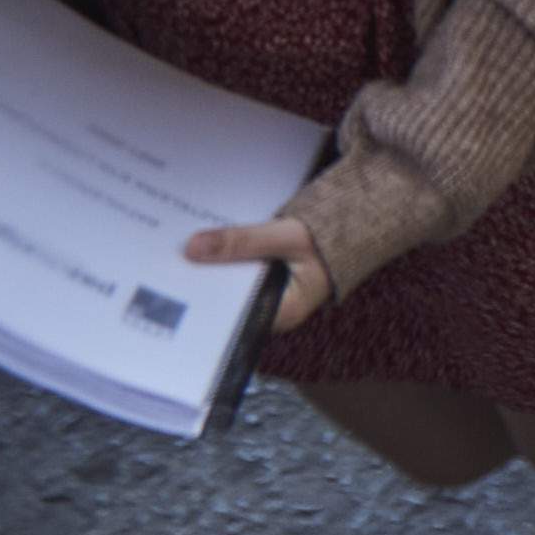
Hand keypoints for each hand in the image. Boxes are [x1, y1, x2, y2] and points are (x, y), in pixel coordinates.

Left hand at [176, 213, 331, 333]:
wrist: (367, 220)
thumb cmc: (338, 236)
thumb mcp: (289, 236)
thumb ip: (244, 241)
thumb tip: (193, 248)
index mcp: (283, 312)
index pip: (232, 315)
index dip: (201, 300)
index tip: (172, 283)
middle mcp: (273, 309)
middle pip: (226, 299)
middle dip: (201, 281)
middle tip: (166, 264)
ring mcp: (270, 292)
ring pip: (230, 283)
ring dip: (211, 266)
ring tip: (179, 252)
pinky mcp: (267, 275)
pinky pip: (238, 269)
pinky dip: (224, 256)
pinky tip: (204, 242)